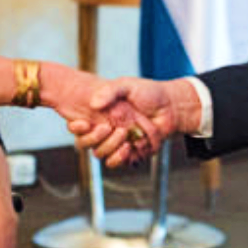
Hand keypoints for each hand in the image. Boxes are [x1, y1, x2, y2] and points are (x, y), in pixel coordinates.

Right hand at [41, 65, 160, 165]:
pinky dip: (121, 157)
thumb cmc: (149, 93)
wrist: (172, 106)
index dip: (76, 128)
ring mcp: (117, 143)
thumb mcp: (127, 86)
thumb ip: (110, 91)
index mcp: (101, 114)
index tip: (83, 123)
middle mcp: (105, 130)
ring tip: (123, 135)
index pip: (78, 126)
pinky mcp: (130, 153)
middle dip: (94, 138)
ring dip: (109, 146)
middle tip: (108, 127)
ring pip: (100, 154)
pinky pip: (117, 162)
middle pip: (85, 143)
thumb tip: (94, 104)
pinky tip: (129, 147)